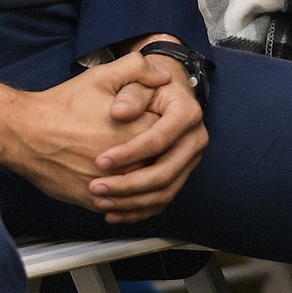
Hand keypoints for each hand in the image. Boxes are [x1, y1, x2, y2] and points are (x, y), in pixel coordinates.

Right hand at [0, 56, 177, 215]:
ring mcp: (113, 185)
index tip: (160, 127)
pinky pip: (124, 209)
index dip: (167, 130)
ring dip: (149, 186)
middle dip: (161, 160)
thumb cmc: (62, 106)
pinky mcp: (96, 201)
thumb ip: (137, 70)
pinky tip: (127, 195)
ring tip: (145, 174)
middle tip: (158, 153)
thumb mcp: (101, 77)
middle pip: (161, 166)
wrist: (25, 133)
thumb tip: (163, 76)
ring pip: (145, 193)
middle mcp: (129, 162)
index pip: (169, 136)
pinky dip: (129, 205)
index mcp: (136, 131)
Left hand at [91, 52, 208, 222]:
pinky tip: (114, 212)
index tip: (100, 161)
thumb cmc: (146, 85)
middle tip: (96, 188)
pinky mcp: (181, 174)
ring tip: (101, 202)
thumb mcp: (136, 80)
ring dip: (131, 202)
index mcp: (187, 113)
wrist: (163, 93)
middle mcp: (195, 139)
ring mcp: (190, 160)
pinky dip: (138, 211)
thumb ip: (129, 92)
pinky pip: (163, 200)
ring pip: (164, 192)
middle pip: (164, 173)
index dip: (129, 153)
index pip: (158, 140)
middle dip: (128, 184)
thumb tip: (119, 113)